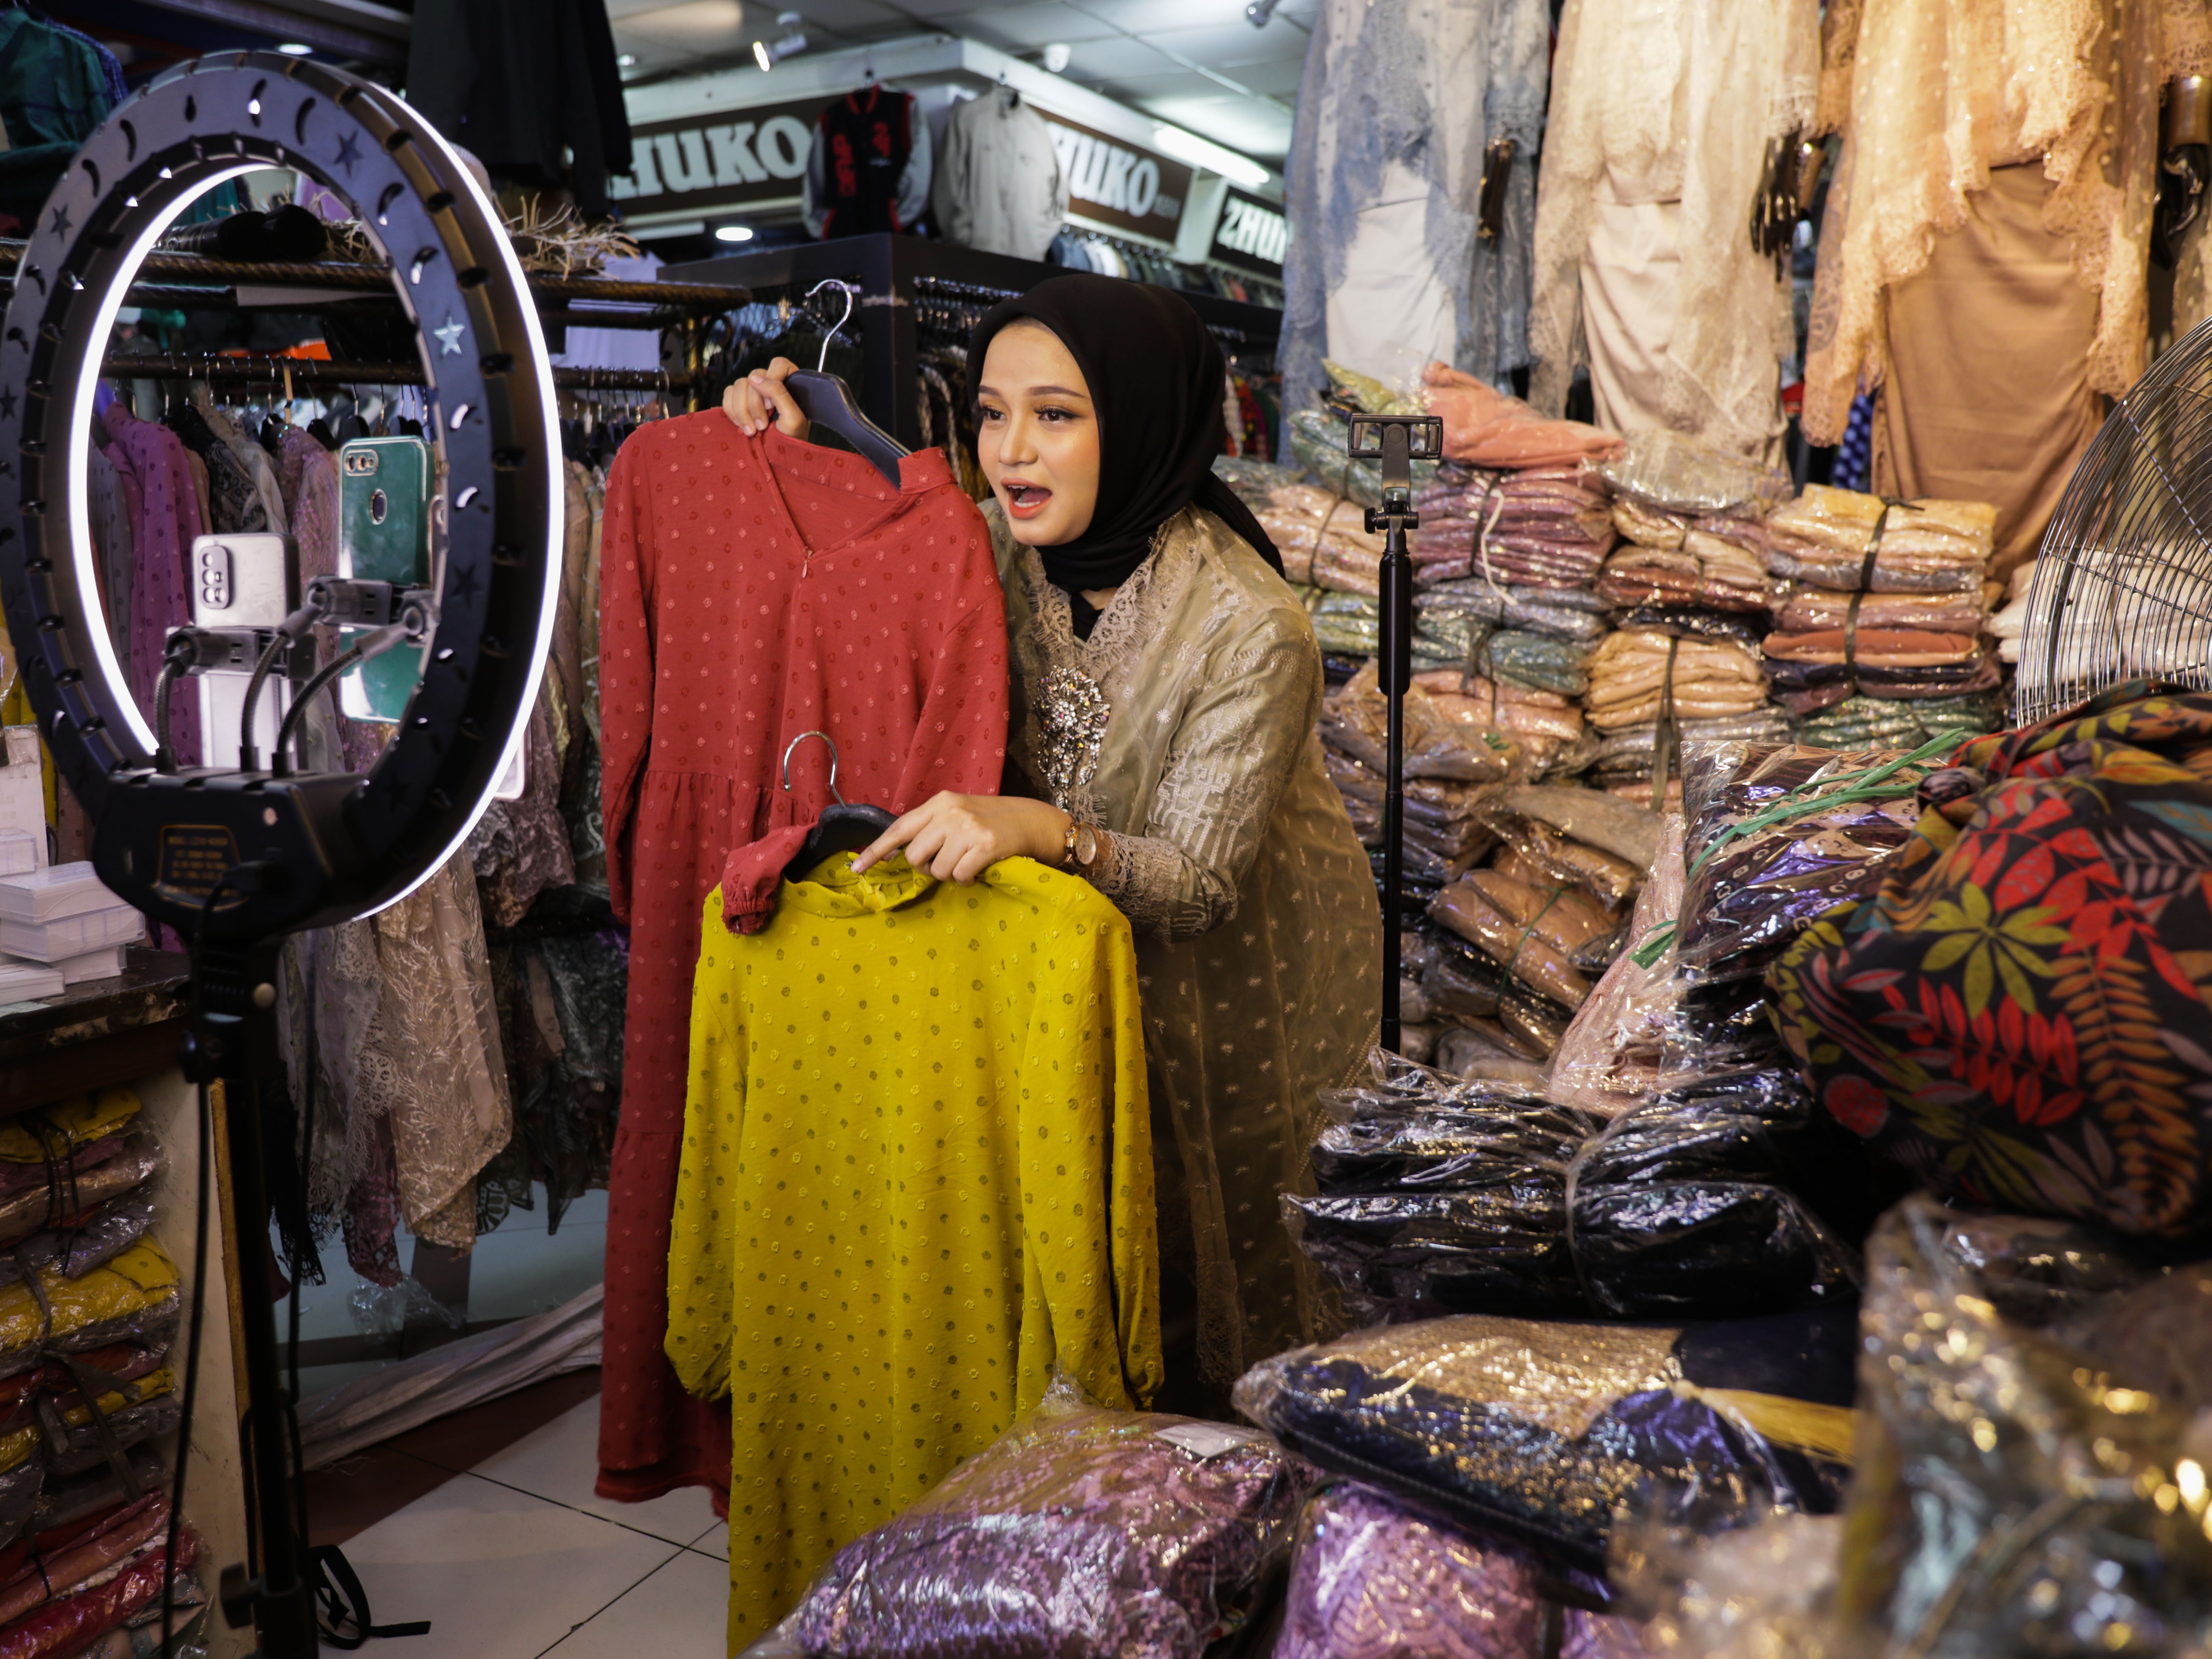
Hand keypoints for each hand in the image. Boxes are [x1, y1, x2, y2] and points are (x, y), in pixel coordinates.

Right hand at [723, 356, 808, 438]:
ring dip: (742, 411)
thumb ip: (779, 393)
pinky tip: (742, 426)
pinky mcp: (739, 401)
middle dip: (754, 405)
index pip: (778, 364)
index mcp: (791, 382)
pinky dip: (732, 411)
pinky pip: (727, 394)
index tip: (771, 405)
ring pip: (738, 385)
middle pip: (754, 377)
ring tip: (752, 431)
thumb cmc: (791, 440)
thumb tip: (754, 378)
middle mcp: (771, 383)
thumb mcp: (792, 418)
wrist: (777, 459)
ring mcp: (753, 391)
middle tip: (762, 427)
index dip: (772, 380)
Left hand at [851, 792, 1070, 884]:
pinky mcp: (986, 845)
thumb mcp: (959, 815)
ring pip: (937, 870)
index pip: (899, 828)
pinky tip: (979, 871)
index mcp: (941, 802)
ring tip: (967, 864)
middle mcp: (951, 811)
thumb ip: (931, 829)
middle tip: (947, 863)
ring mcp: (968, 828)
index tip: (856, 867)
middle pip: (915, 855)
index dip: (876, 850)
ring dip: (950, 875)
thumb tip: (896, 855)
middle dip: (927, 867)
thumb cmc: (994, 822)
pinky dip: (966, 880)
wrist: (1037, 822)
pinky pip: (959, 876)